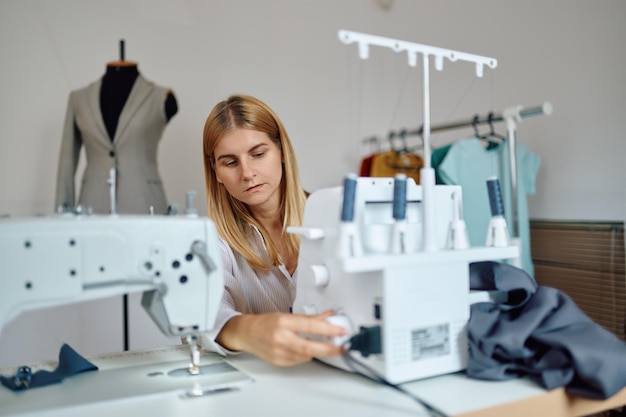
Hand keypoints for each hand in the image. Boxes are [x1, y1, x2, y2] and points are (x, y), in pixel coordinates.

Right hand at [216, 310, 347, 366]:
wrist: (246, 333)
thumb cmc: (266, 323)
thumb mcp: (287, 315)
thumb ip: (309, 318)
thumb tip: (328, 316)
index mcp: (284, 323)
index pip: (310, 326)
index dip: (329, 330)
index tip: (342, 331)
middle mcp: (281, 338)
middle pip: (310, 347)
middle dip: (330, 349)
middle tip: (343, 347)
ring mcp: (279, 352)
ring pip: (306, 356)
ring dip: (319, 351)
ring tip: (327, 345)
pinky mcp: (279, 362)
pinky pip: (299, 361)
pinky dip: (306, 356)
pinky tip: (307, 350)